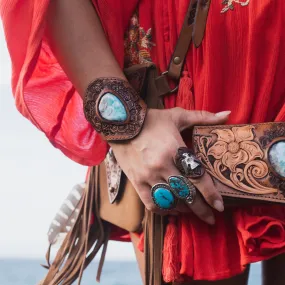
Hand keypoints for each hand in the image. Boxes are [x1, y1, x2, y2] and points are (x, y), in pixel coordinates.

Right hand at [110, 108, 230, 224]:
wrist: (121, 124)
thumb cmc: (151, 120)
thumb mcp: (177, 115)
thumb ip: (203, 117)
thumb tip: (228, 114)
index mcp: (174, 150)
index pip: (197, 176)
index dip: (210, 194)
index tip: (220, 207)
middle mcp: (161, 166)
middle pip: (185, 194)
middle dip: (200, 209)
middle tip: (211, 218)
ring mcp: (147, 176)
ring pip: (169, 201)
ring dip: (183, 210)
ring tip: (192, 212)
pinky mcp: (136, 181)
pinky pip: (151, 202)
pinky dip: (163, 209)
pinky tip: (172, 209)